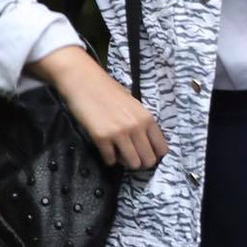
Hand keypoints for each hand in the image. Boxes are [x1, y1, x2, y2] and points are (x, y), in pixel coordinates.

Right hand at [40, 45, 168, 169]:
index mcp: (147, 118)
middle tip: (132, 157)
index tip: (147, 155)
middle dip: (141, 162)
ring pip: (132, 163)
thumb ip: (142, 123)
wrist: (85, 82)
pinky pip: (110, 160)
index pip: (162, 148)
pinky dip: (109, 158)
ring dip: (126, 162)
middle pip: (148, 160)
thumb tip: (147, 145)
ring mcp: (119, 133)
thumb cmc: (109, 91)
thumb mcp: (134, 106)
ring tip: (120, 154)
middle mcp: (137, 127)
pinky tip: (107, 150)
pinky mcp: (102, 138)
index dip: (155, 155)